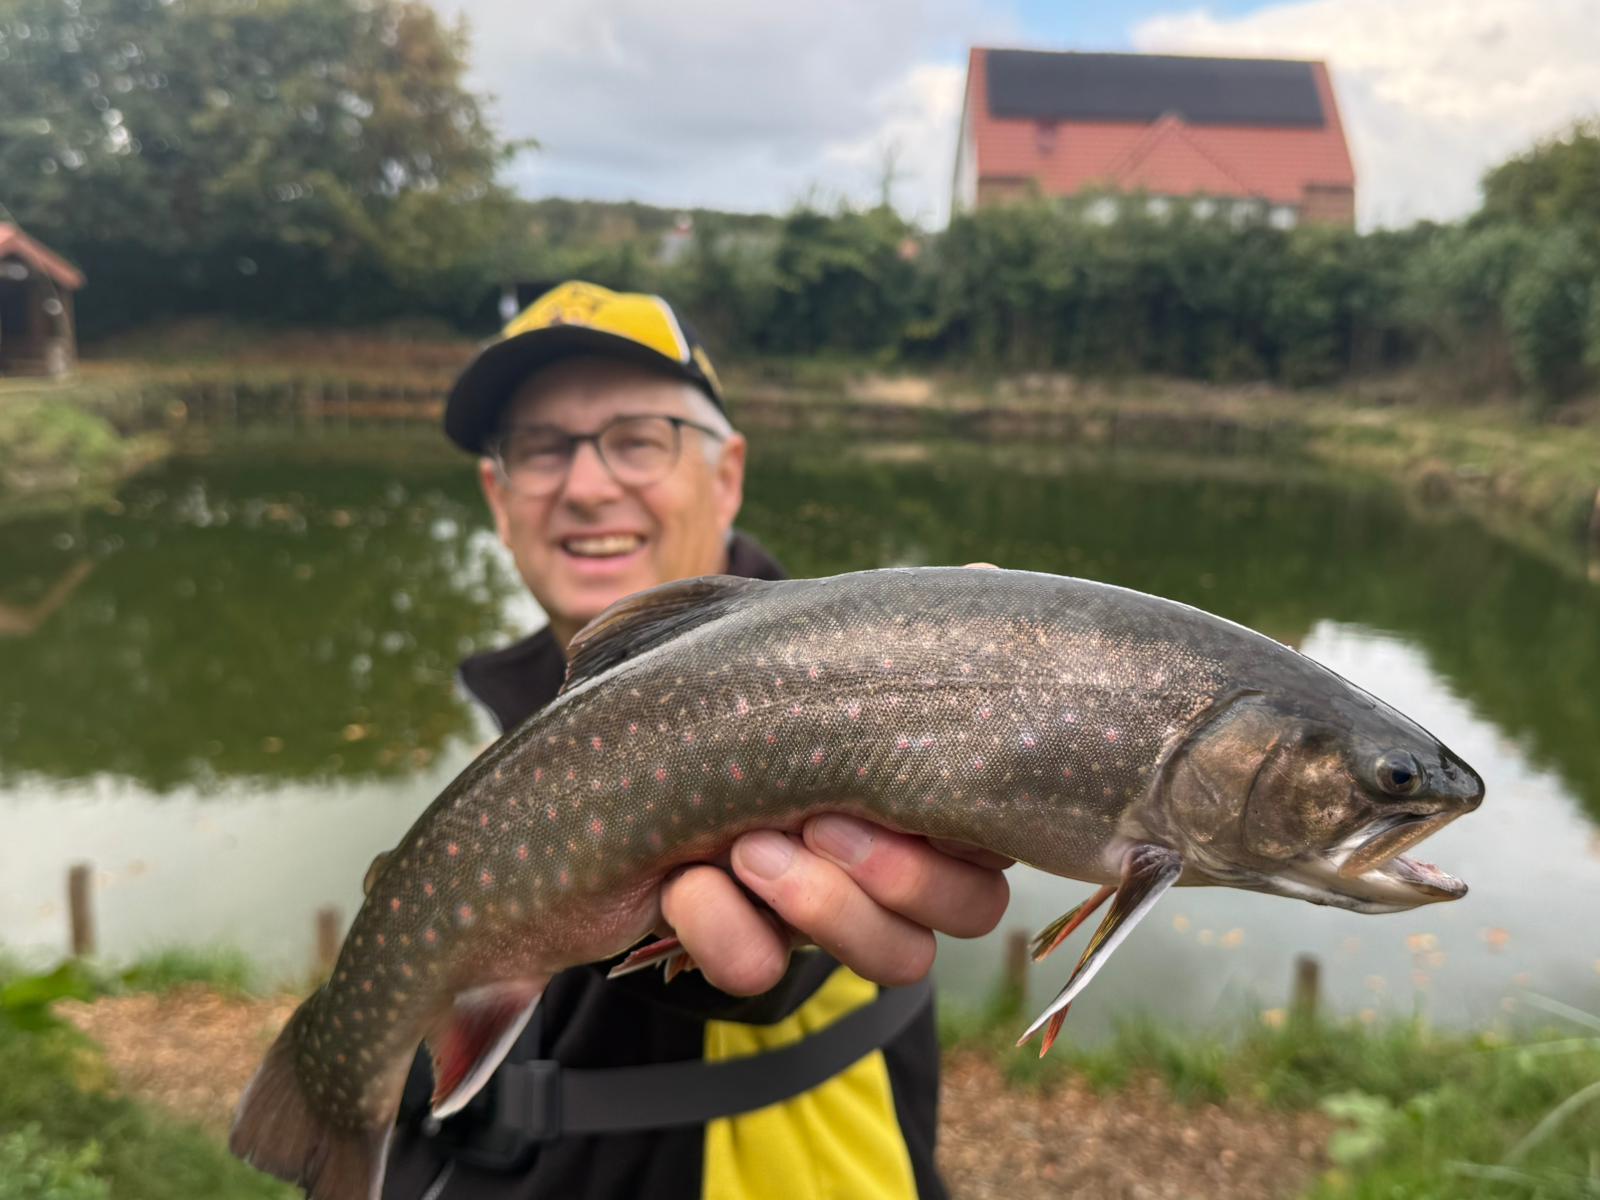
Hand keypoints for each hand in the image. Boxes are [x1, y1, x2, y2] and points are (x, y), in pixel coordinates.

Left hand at [658, 562, 1011, 996]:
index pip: (997, 846)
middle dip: (902, 873)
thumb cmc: (729, 692)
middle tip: (819, 822)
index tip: (894, 786)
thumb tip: (985, 577)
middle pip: (972, 910)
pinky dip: (725, 932)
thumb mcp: (812, 650)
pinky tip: (685, 884)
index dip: (961, 835)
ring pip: (899, 960)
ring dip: (823, 907)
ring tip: (745, 849)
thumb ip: (897, 629)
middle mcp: (895, 869)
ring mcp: (827, 920)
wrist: (604, 758)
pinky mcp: (747, 951)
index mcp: (924, 798)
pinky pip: (763, 974)